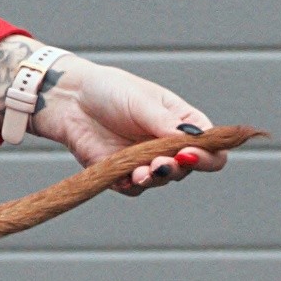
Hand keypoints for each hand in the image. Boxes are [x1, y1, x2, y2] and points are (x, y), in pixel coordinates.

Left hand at [29, 56, 219, 194]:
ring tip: (142, 171)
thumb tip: (192, 141)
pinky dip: (132, 185)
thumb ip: (165, 123)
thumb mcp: (141, 101)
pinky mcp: (122, 174)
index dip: (207, 155)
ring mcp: (146, 160)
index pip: (211, 146)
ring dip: (155, 178)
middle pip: (190, 168)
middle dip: (178, 168)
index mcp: (182, 122)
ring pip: (162, 181)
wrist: (69, 99)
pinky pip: (134, 189)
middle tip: (162, 163)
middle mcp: (168, 145)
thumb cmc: (109, 90)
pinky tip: (125, 176)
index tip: (189, 152)